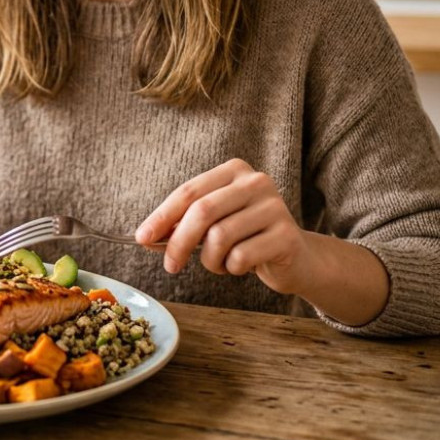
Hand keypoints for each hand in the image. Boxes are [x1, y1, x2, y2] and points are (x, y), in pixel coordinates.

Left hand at [136, 158, 309, 295]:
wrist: (297, 258)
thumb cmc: (246, 238)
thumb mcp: (213, 225)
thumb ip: (181, 225)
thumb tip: (145, 237)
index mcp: (234, 170)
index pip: (188, 191)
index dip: (161, 216)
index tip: (142, 238)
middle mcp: (256, 182)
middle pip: (202, 211)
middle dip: (178, 242)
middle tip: (170, 265)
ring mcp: (274, 206)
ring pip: (220, 237)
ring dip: (211, 260)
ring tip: (220, 263)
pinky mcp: (286, 235)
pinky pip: (240, 257)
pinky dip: (232, 268)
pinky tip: (241, 266)